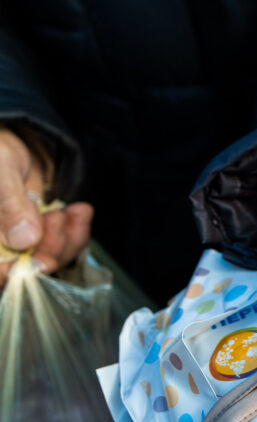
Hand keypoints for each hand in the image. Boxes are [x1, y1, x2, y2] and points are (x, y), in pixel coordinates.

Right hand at [0, 128, 91, 283]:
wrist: (12, 142)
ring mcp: (19, 244)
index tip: (43, 261)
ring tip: (68, 211)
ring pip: (50, 261)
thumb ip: (8, 203)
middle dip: (51, 249)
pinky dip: (77, 232)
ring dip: (67, 239)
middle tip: (57, 218)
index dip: (18, 275)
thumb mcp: (0, 169)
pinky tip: (79, 211)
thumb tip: (24, 240)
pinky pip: (65, 247)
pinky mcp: (42, 238)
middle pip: (27, 272)